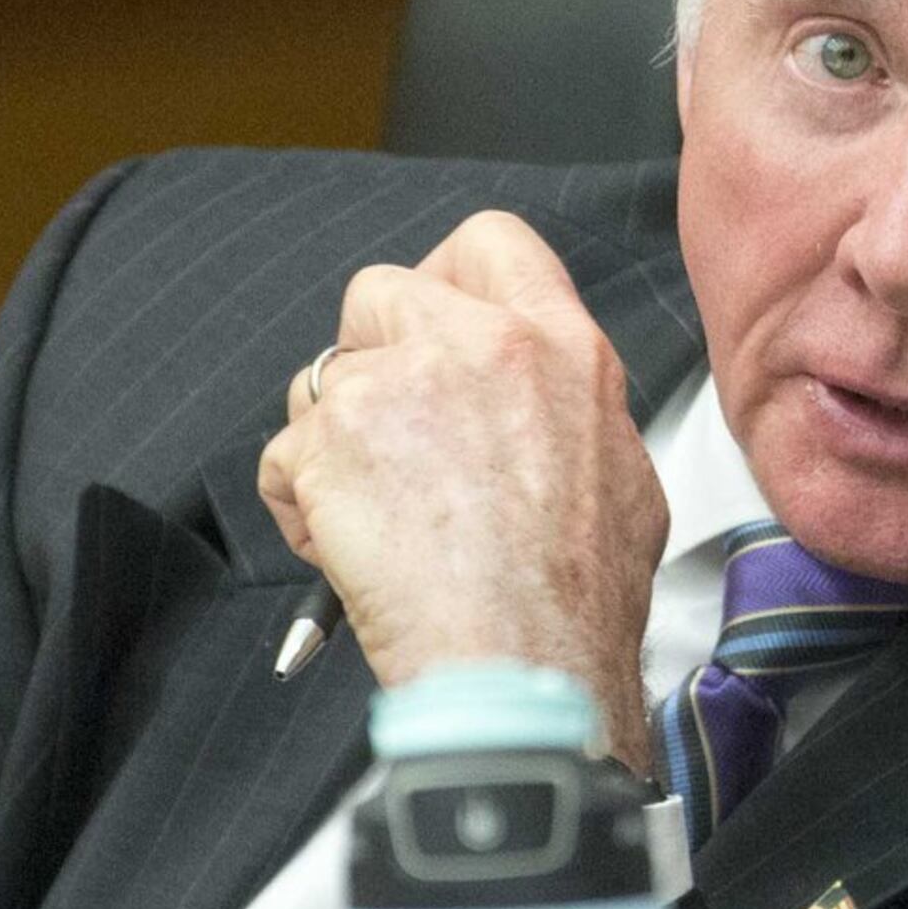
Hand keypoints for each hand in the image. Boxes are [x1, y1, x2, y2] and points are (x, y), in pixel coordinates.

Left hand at [257, 212, 666, 762]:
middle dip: (368, 354)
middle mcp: (481, 346)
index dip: (446, 274)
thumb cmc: (578, 602)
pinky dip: (300, 505)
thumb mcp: (624, 479)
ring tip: (372, 517)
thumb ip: (570, 413)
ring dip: (333, 440)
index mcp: (563, 349)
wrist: (526, 665)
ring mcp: (400, 384)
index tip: (430, 318)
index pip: (491, 243)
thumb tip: (541, 413)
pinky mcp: (332, 438)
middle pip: (382, 291)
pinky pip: (283, 456)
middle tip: (386, 428)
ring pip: (322, 378)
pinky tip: (346, 553)